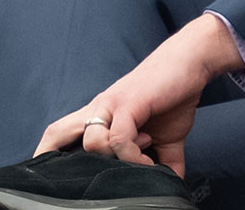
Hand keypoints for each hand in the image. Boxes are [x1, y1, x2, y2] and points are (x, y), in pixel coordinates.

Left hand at [35, 14, 244, 176]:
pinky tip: (150, 158)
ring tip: (142, 158)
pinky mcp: (128, 103)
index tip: (51, 176)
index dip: (52, 151)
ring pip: (92, 142)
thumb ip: (163, 160)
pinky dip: (134, 156)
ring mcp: (112, 104)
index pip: (64, 130)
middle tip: (71, 179)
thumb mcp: (167, 136)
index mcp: (104, 114)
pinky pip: (119, 138)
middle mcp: (101, 107)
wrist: (192, 60)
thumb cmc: (175, 93)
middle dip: (53, 155)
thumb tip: (171, 184)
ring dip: (116, 160)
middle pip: (60, 130)